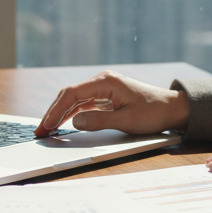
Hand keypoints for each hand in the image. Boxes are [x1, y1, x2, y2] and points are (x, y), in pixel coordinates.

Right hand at [34, 71, 188, 135]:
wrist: (172, 108)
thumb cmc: (153, 112)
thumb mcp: (127, 120)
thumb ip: (99, 121)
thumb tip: (74, 122)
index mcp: (106, 82)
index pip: (72, 93)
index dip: (55, 110)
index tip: (45, 125)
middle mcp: (102, 81)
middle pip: (69, 95)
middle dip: (53, 112)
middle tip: (40, 131)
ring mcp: (103, 88)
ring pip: (74, 99)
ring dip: (60, 114)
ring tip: (46, 129)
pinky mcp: (105, 96)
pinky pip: (83, 104)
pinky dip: (71, 114)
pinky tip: (62, 124)